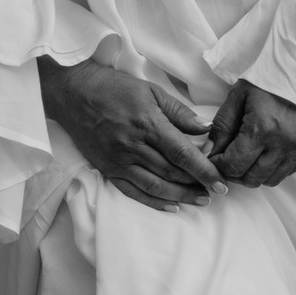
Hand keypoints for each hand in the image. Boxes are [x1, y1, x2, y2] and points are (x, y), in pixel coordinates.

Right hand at [39, 56, 220, 206]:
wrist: (74, 93)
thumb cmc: (115, 88)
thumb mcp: (151, 91)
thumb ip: (180, 112)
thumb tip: (206, 130)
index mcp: (148, 124)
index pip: (182, 153)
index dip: (204, 171)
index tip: (221, 183)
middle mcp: (133, 145)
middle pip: (171, 172)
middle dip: (197, 184)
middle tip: (216, 191)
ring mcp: (119, 160)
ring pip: (155, 185)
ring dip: (180, 196)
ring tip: (199, 200)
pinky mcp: (108, 168)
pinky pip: (133, 191)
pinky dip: (153, 202)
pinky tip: (171, 206)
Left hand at [208, 79, 295, 186]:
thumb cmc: (268, 79)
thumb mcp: (238, 96)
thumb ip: (222, 127)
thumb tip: (210, 152)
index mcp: (262, 128)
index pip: (233, 165)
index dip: (218, 166)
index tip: (214, 158)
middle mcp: (282, 143)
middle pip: (251, 179)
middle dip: (234, 174)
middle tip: (228, 161)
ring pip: (270, 180)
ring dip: (254, 174)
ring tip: (247, 158)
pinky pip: (287, 172)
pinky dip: (273, 169)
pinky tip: (265, 154)